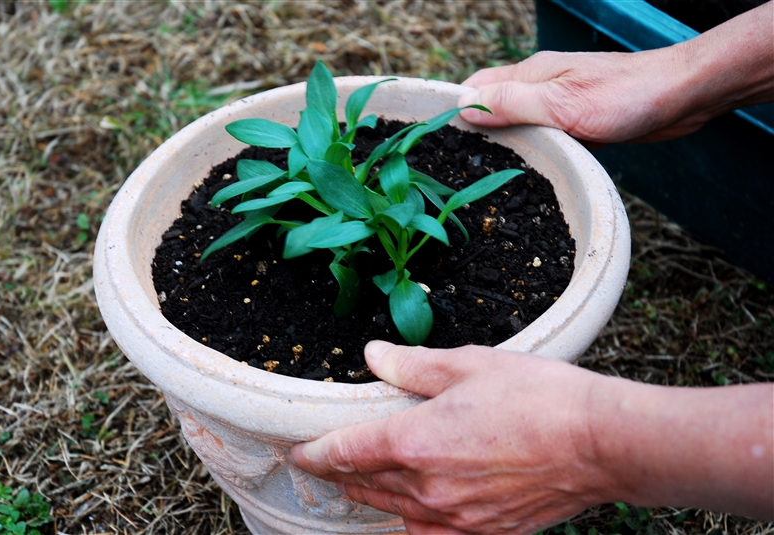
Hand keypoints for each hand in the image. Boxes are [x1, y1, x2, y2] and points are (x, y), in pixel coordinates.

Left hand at [288, 341, 607, 534]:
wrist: (599, 443)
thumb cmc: (539, 398)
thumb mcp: (468, 365)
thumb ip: (413, 366)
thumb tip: (375, 355)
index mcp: (417, 441)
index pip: (347, 452)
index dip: (316, 453)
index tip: (300, 452)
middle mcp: (429, 486)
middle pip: (364, 485)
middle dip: (338, 475)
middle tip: (323, 464)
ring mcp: (457, 517)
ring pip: (394, 511)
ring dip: (370, 496)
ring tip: (360, 483)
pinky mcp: (484, 532)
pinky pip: (431, 534)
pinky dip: (412, 521)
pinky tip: (413, 510)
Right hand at [457, 1, 773, 145]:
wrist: (680, 98)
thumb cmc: (625, 97)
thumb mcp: (561, 105)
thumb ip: (512, 105)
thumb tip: (463, 109)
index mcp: (530, 74)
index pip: (475, 87)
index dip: (452, 109)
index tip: (433, 138)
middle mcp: (539, 85)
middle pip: (492, 105)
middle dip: (472, 129)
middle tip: (455, 164)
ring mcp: (558, 103)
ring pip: (516, 122)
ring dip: (502, 142)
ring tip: (483, 172)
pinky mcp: (576, 121)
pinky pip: (541, 135)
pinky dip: (530, 150)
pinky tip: (528, 171)